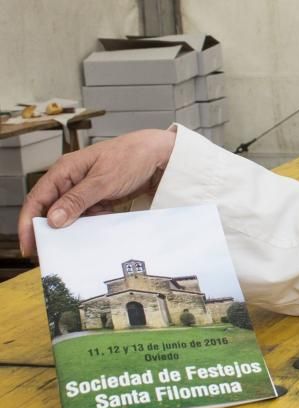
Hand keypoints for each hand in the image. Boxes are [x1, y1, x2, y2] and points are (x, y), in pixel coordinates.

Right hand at [18, 129, 175, 256]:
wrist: (160, 153)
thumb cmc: (131, 157)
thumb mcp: (104, 180)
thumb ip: (78, 199)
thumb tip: (52, 219)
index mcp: (65, 170)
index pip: (38, 198)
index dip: (28, 222)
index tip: (29, 245)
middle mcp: (71, 180)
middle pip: (51, 209)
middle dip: (48, 230)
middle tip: (47, 253)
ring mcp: (85, 190)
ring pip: (69, 215)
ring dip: (70, 231)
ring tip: (70, 249)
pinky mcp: (100, 198)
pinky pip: (87, 216)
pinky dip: (88, 226)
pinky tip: (92, 237)